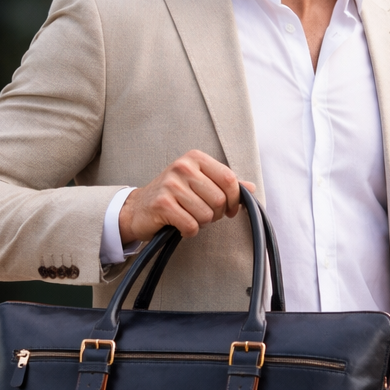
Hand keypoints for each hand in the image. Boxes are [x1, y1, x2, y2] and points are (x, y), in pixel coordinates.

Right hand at [119, 149, 254, 242]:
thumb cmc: (173, 195)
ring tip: (188, 216)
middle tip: (202, 214)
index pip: (229, 179)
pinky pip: (191, 226)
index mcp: (195, 158)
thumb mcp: (199, 182)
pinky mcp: (162, 204)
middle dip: (216, 214)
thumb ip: (224, 184)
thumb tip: (251, 188)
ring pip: (206, 215)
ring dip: (201, 223)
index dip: (235, 199)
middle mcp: (183, 167)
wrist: (138, 208)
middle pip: (219, 200)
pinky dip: (188, 231)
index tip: (230, 209)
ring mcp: (171, 185)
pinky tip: (179, 224)